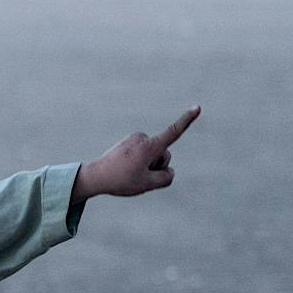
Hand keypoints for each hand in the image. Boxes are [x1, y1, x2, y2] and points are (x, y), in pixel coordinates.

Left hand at [73, 106, 199, 204]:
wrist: (95, 176)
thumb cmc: (120, 180)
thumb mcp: (147, 185)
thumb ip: (166, 178)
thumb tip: (169, 172)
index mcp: (149, 146)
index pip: (173, 132)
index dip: (187, 120)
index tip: (197, 107)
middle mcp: (143, 138)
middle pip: (163, 156)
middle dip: (156, 167)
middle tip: (136, 175)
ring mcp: (134, 139)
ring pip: (152, 156)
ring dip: (146, 166)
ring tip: (128, 172)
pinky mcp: (128, 143)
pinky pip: (142, 154)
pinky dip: (138, 162)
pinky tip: (124, 168)